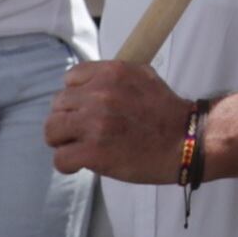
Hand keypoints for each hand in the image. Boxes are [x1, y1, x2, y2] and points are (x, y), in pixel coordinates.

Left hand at [43, 60, 192, 182]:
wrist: (186, 140)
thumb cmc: (165, 111)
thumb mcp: (142, 75)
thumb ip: (111, 76)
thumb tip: (83, 84)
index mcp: (111, 72)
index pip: (69, 79)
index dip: (76, 96)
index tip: (86, 108)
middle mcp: (99, 94)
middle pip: (57, 105)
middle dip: (67, 119)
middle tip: (82, 132)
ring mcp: (95, 123)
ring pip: (51, 130)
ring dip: (62, 141)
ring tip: (78, 147)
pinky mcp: (93, 151)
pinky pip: (60, 158)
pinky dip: (68, 163)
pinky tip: (82, 163)